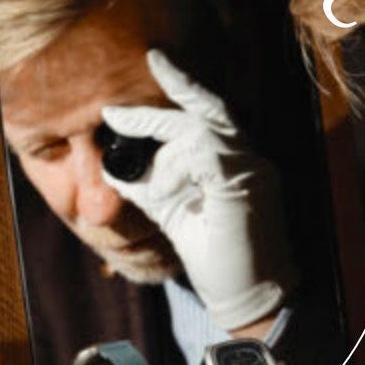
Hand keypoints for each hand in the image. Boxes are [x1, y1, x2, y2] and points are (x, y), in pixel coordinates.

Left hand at [102, 50, 293, 331]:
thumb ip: (148, 184)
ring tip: (155, 189)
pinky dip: (177, 169)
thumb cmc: (216, 258)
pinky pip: (207, 155)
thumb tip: (112, 165)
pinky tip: (166, 191)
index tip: (151, 68)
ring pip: (202, 131)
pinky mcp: (245, 187)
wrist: (247, 298)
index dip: (180, 89)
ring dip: (166, 154)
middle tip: (148, 65)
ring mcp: (251, 171)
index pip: (207, 114)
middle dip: (178, 84)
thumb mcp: (172, 212)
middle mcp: (248, 159)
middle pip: (211, 108)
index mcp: (233, 162)